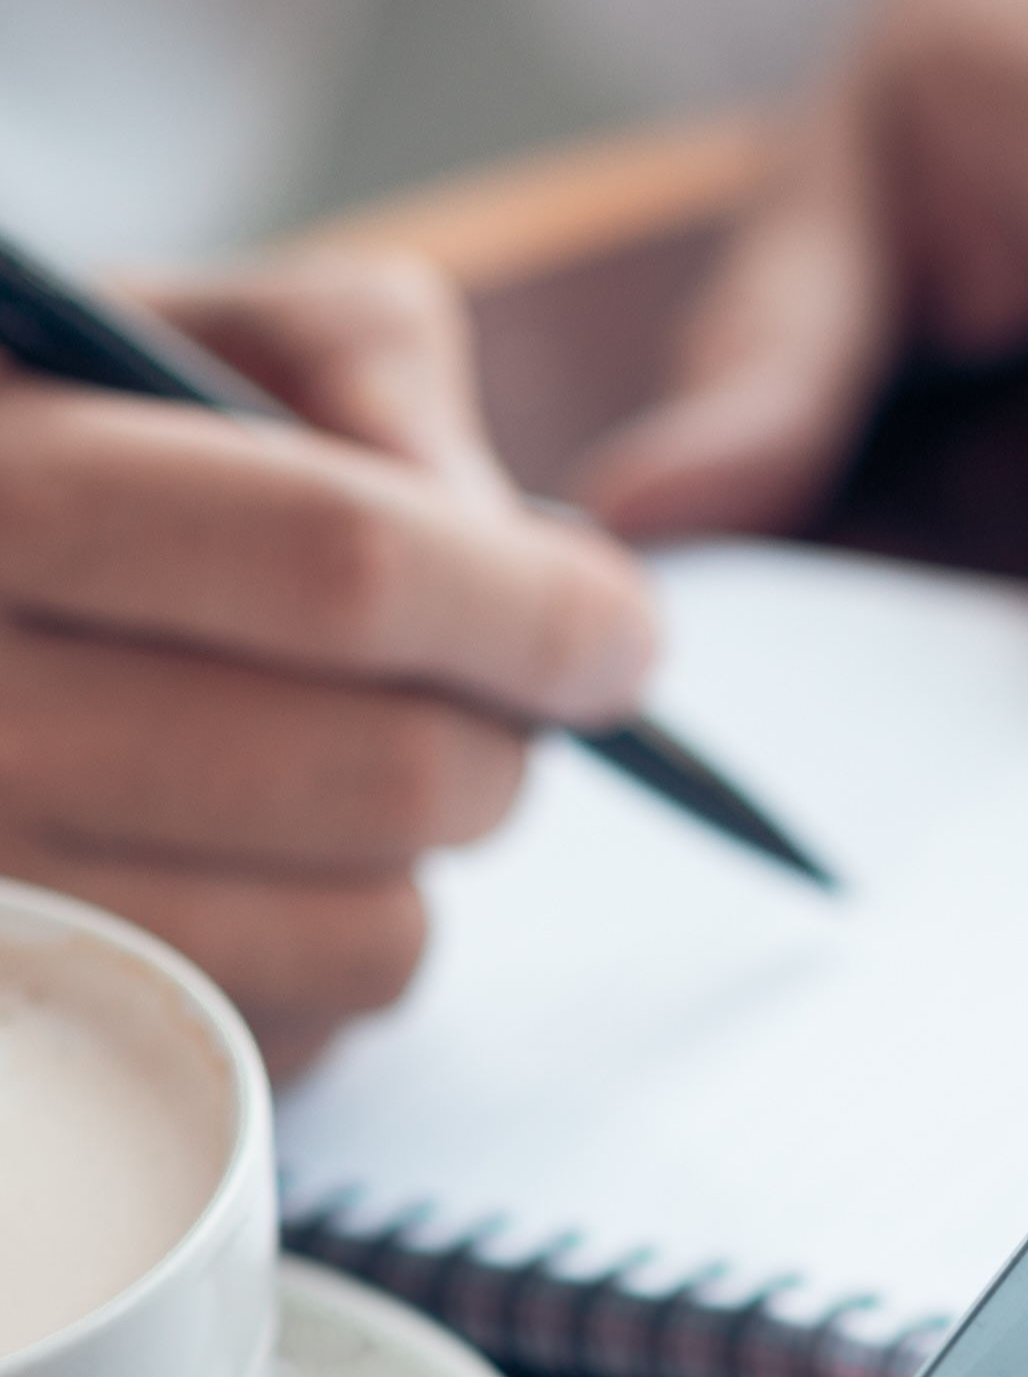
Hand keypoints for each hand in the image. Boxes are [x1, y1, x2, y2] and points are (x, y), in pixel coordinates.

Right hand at [0, 255, 654, 1073]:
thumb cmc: (19, 466)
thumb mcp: (133, 333)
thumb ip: (345, 361)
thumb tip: (508, 535)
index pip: (346, 568)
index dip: (534, 609)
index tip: (617, 630)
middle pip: (399, 777)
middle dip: (501, 740)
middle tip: (477, 703)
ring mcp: (5, 908)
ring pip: (380, 933)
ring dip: (413, 862)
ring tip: (317, 773)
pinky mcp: (47, 1043)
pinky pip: (304, 1038)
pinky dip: (316, 959)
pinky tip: (225, 865)